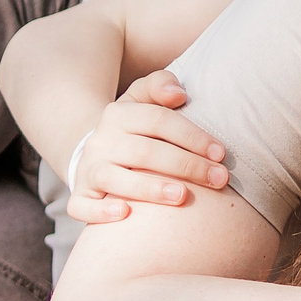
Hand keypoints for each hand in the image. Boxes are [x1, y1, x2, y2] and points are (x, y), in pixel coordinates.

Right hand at [67, 72, 229, 223]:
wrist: (96, 153)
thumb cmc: (136, 129)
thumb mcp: (144, 100)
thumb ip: (161, 85)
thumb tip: (178, 94)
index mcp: (119, 114)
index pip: (158, 121)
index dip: (192, 136)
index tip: (220, 153)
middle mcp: (102, 141)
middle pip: (144, 152)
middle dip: (185, 166)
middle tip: (219, 180)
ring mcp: (89, 169)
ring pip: (114, 179)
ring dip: (150, 188)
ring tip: (182, 196)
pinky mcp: (80, 196)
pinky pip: (82, 206)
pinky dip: (101, 212)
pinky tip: (125, 215)